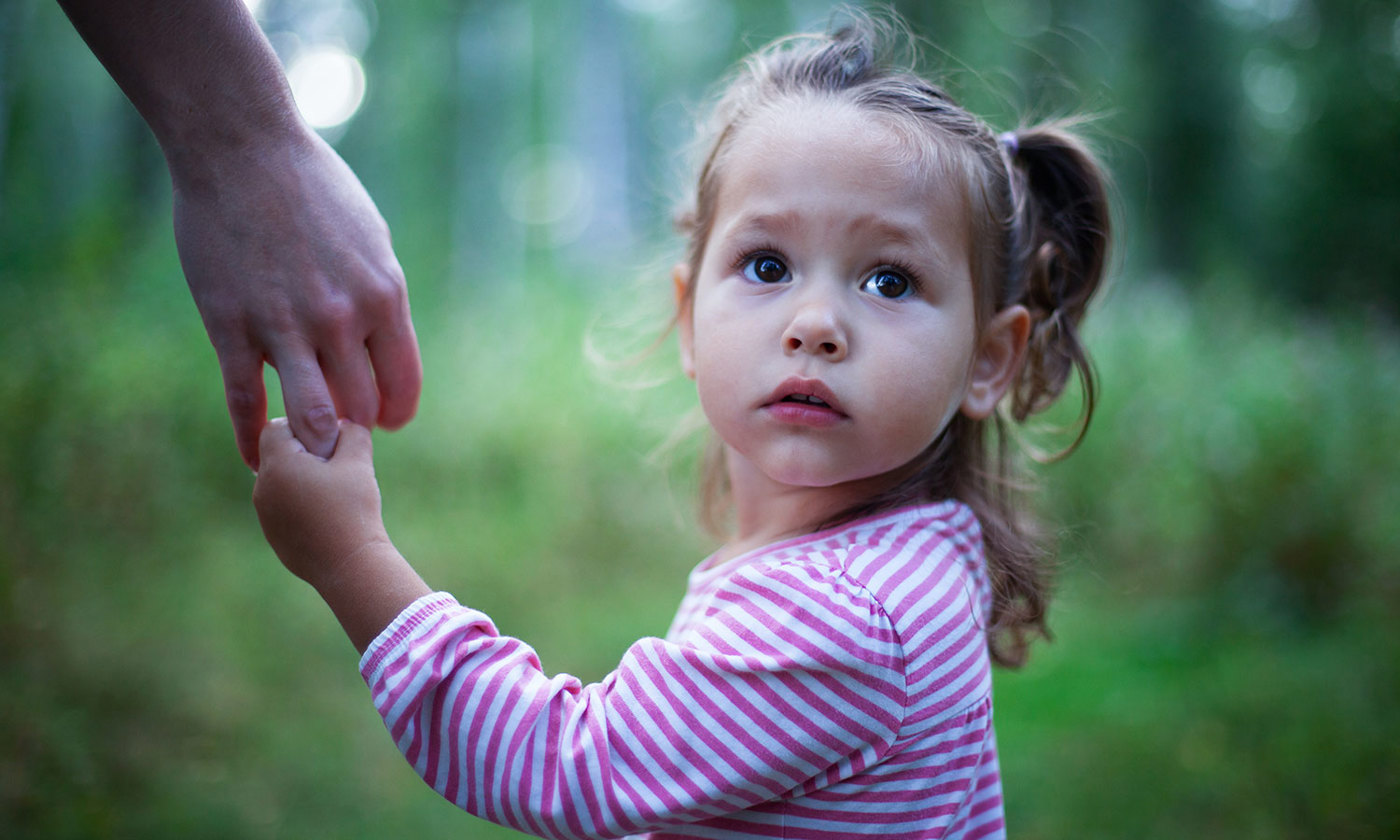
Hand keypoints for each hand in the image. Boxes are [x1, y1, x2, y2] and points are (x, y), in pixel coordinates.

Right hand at [171, 130, 422, 468]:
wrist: (242, 148)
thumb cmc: (313, 188)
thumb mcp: (371, 240)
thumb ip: (379, 297)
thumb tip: (382, 346)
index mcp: (384, 297)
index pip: (402, 387)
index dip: (393, 413)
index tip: (383, 419)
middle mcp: (341, 319)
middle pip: (360, 410)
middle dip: (353, 425)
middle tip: (339, 426)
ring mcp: (285, 326)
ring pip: (311, 418)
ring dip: (312, 439)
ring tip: (306, 444)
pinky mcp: (232, 327)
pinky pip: (245, 402)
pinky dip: (253, 438)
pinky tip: (256, 456)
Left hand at [252, 418, 388, 587]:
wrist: (350, 566)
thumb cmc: (353, 510)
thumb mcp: (359, 462)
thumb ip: (352, 432)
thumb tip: (344, 423)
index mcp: (277, 465)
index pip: (277, 426)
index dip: (304, 426)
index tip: (329, 444)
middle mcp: (262, 487)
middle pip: (277, 454)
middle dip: (304, 453)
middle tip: (336, 468)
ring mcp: (265, 514)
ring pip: (280, 481)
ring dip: (302, 479)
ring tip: (335, 494)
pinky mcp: (273, 535)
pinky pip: (283, 506)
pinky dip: (301, 504)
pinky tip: (328, 516)